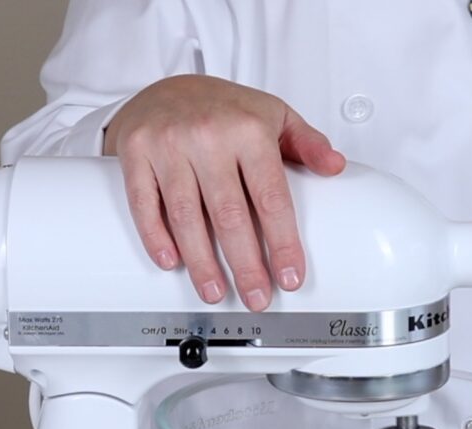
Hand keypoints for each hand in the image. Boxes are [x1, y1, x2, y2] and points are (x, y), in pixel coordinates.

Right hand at [103, 75, 345, 309]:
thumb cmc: (223, 111)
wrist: (164, 87)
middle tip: (256, 297)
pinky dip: (156, 237)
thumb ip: (307, 143)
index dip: (282, 243)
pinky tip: (171, 262)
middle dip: (245, 264)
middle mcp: (207, 136)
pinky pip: (144, 203)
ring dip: (201, 261)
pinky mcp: (136, 152)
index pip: (270, 197)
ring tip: (214, 291)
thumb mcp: (273, 116)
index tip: (289, 277)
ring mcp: (168, 144)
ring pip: (186, 215)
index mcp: (247, 130)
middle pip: (230, 214)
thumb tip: (335, 166)